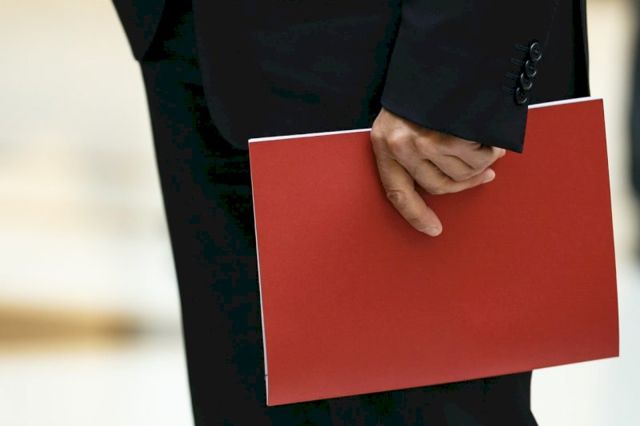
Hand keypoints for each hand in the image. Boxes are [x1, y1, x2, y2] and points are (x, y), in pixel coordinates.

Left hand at [370, 107, 505, 235]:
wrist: (436, 56)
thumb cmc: (422, 94)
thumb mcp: (403, 122)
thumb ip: (412, 154)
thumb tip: (439, 188)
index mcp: (384, 145)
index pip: (396, 193)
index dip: (415, 215)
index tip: (433, 231)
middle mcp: (400, 146)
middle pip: (440, 185)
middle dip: (467, 182)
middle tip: (485, 175)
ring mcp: (423, 140)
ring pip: (462, 171)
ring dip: (481, 162)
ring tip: (485, 145)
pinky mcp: (448, 133)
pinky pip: (476, 157)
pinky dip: (490, 149)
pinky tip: (490, 136)